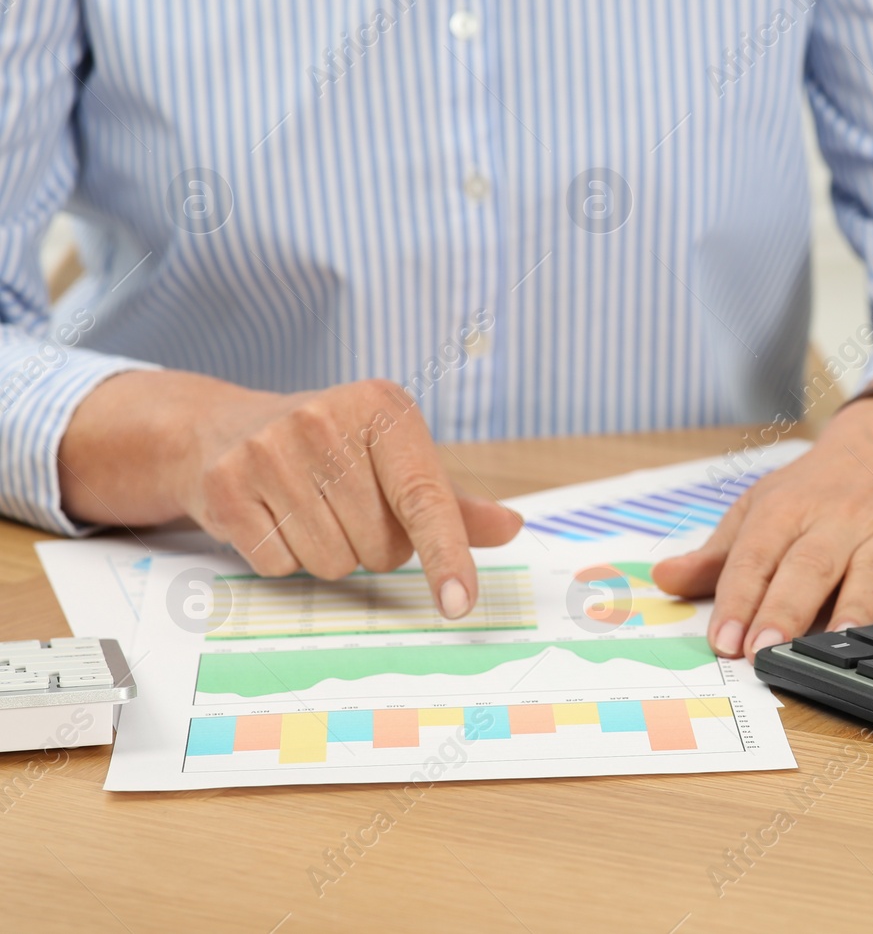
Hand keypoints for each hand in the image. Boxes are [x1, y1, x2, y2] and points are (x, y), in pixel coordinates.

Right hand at [59, 371, 522, 616]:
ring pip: (333, 563)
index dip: (446, 555)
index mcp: (383, 408)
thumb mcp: (396, 459)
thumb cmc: (332, 450)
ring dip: (332, 555)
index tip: (460, 601)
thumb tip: (511, 526)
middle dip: (375, 547)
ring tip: (312, 511)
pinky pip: (280, 566)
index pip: (425, 498)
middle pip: (380, 546)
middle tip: (349, 510)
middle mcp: (325, 420)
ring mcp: (270, 450)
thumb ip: (453, 504)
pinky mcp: (226, 484)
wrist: (223, 428)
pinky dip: (285, 558)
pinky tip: (274, 516)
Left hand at [653, 371, 872, 657]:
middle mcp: (840, 520)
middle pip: (809, 566)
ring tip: (839, 643)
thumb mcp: (766, 504)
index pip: (756, 555)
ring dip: (857, 608)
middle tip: (764, 650)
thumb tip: (663, 579)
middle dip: (785, 609)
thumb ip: (719, 552)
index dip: (737, 598)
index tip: (722, 641)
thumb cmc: (825, 485)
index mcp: (789, 509)